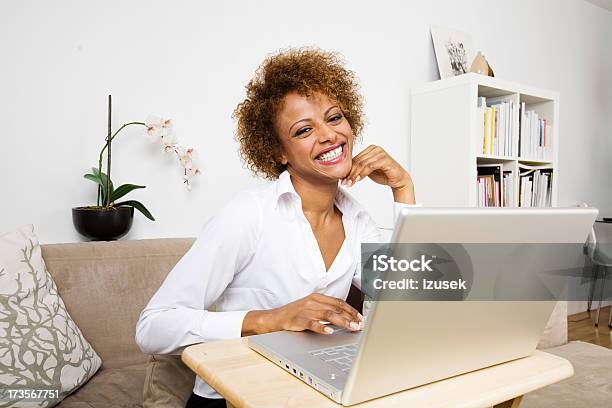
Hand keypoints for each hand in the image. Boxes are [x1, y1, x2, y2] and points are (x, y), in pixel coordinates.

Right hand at [242, 293, 362, 335]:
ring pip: (328, 314)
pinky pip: (312, 323)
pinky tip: (329, 331)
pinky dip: (322, 327)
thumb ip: (326, 310)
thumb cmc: (295, 315)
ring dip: (342, 322)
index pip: (339, 302)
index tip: (361, 318)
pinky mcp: (298, 319)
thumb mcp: (311, 308)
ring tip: (351, 328)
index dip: (351, 310)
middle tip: (360, 325)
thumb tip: (345, 318)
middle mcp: (312, 301)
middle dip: (350, 317)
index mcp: (317, 297)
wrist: (274, 318)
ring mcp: (305, 310)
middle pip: (336, 308)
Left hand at [341, 145, 415, 202]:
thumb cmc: (384, 174)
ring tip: (350, 183)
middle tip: (344, 183)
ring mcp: (380, 153)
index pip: (355, 159)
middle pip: (358, 161)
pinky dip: (363, 173)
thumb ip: (358, 168)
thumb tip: (343, 173)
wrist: (398, 179)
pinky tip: (358, 179)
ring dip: (355, 175)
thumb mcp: (367, 171)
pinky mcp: (385, 159)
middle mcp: (375, 149)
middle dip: (350, 173)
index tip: (342, 179)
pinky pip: (370, 166)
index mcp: (370, 149)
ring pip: (362, 164)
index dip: (348, 170)